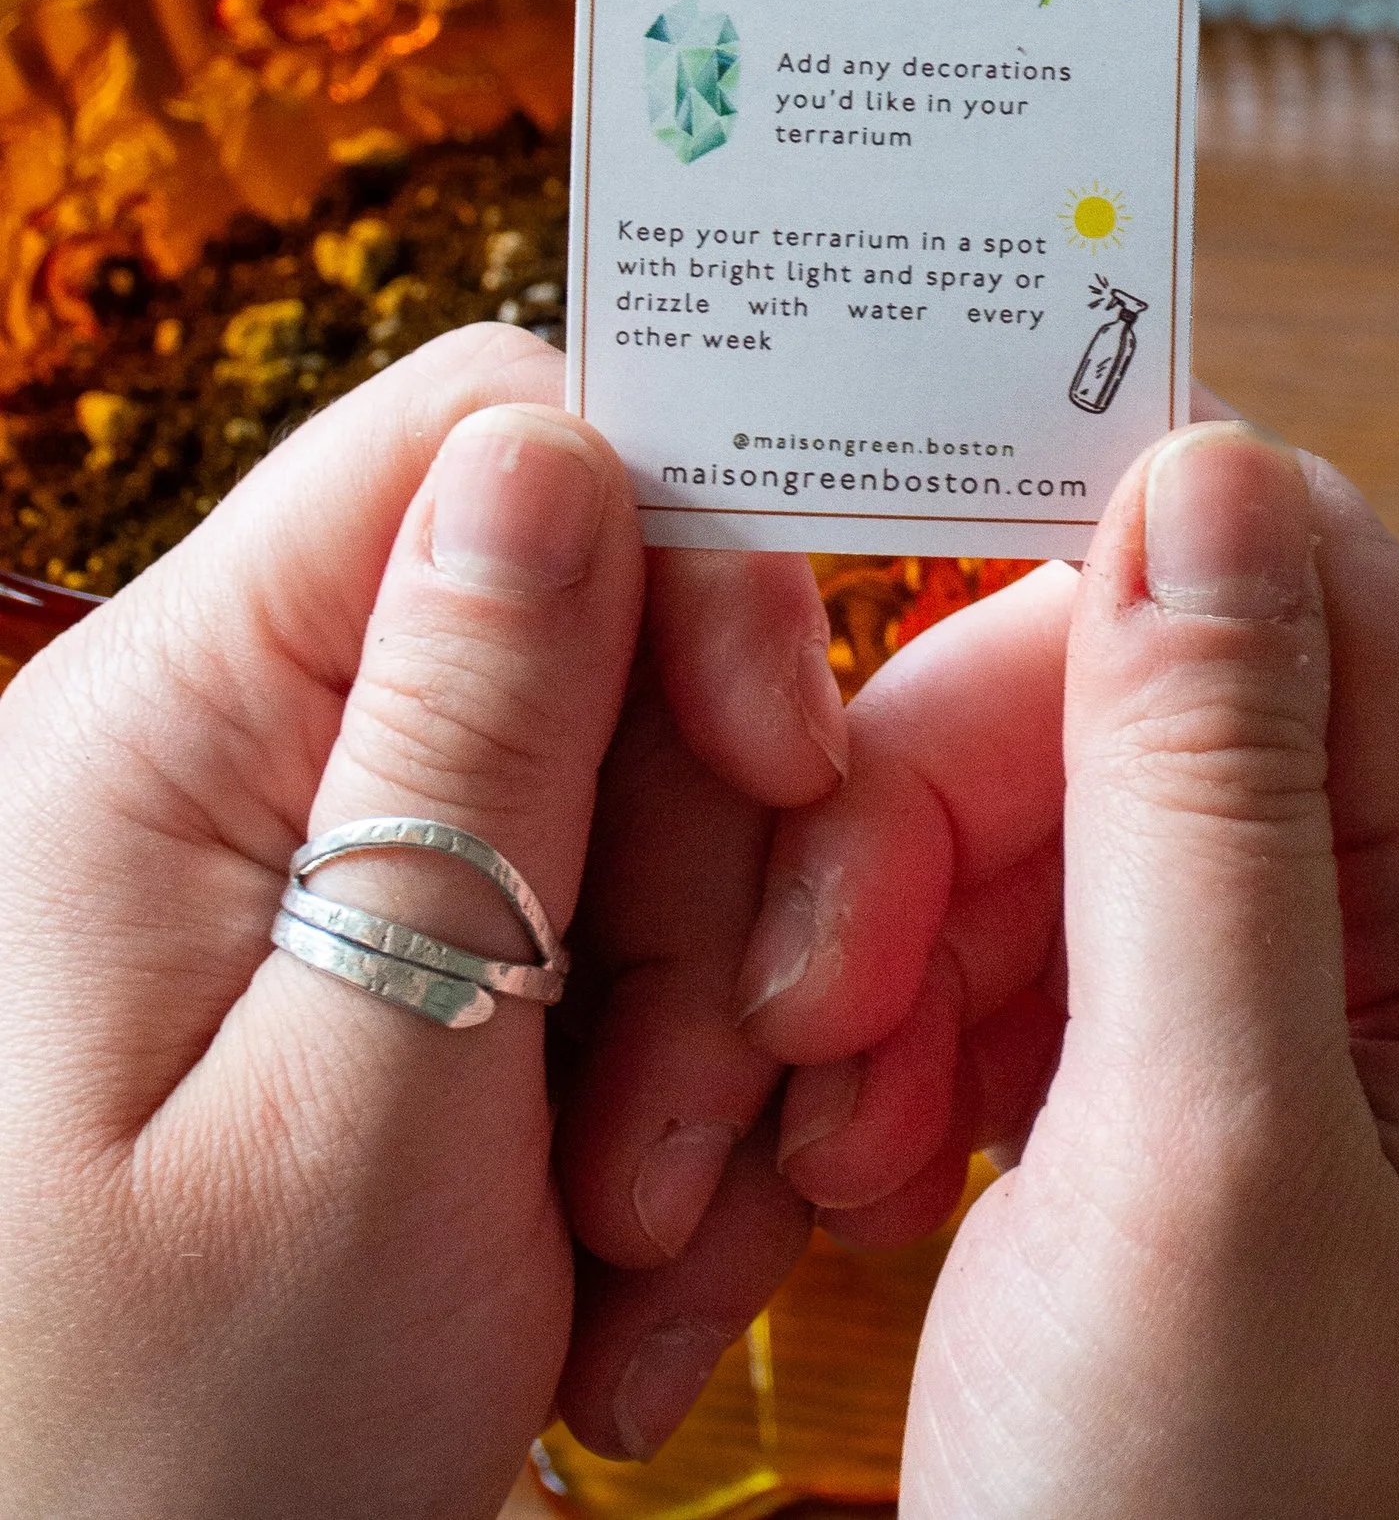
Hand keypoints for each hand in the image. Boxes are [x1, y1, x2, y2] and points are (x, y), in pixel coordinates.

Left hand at [0, 326, 656, 1519]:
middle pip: (581, 636)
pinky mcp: (344, 981)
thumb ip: (465, 752)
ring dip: (689, 1012)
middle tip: (686, 1129)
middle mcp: (211, 754)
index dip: (685, 557)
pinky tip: (618, 1266)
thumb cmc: (156, 1471)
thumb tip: (560, 441)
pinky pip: (568, 939)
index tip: (783, 776)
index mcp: (167, 724)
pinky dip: (641, 1085)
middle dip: (701, 865)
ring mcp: (276, 870)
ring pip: (611, 800)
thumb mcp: (359, 1116)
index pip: (484, 444)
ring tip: (639, 1249)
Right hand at [609, 425, 1398, 1518]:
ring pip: (1046, 832)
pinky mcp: (1157, 1135)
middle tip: (810, 983)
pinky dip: (881, 1036)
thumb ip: (1210, 796)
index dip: (1097, 594)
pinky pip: (1000, 973)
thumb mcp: (1209, 1162)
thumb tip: (1208, 463)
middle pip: (1153, 709)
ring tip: (802, 1117)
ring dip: (880, 934)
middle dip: (945, 809)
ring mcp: (1288, 1054)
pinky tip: (823, 1164)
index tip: (887, 677)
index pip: (1320, 596)